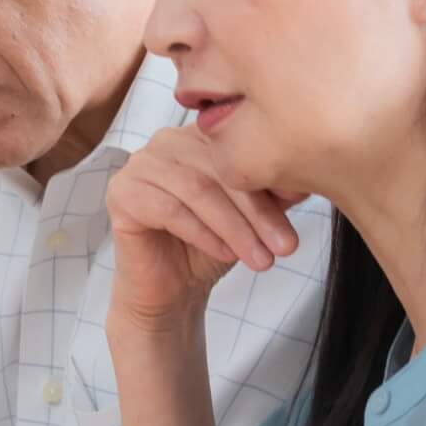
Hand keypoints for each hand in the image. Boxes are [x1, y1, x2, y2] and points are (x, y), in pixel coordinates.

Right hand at [106, 128, 306, 333]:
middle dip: (257, 211)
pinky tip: (225, 254)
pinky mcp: (121, 194)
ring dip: (235, 228)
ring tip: (261, 259)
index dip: (271, 179)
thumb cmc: (211, 246)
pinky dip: (203, 234)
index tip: (302, 209)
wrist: (172, 290)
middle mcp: (164, 142)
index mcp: (197, 135)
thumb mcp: (252, 216)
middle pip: (218, 169)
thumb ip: (274, 192)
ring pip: (196, 190)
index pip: (237, 149)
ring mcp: (138, 165)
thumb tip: (304, 179)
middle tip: (286, 246)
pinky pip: (169, 210)